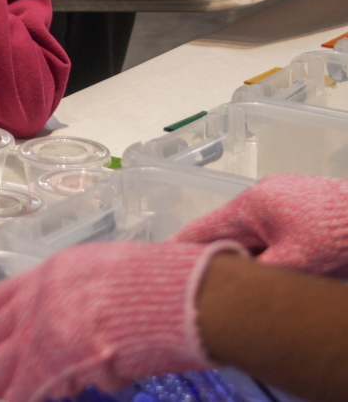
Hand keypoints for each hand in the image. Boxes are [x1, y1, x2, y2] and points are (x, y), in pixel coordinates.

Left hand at [0, 240, 244, 401]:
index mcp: (50, 274)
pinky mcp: (53, 365)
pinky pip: (26, 390)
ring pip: (4, 366)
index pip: (1, 298)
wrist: (173, 298)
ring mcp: (42, 333)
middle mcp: (38, 301)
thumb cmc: (155, 282)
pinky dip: (17, 399)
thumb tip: (73, 322)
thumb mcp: (105, 271)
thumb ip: (78, 295)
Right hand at [172, 174, 347, 276]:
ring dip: (241, 257)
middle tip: (197, 286)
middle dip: (213, 259)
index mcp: (249, 204)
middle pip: (224, 233)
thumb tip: (228, 291)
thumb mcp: (293, 263)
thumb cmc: (338, 236)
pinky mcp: (301, 207)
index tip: (158, 267)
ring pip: (248, 235)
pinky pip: (268, 232)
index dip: (177, 250)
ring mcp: (281, 198)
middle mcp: (259, 195)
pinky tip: (267, 271)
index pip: (200, 230)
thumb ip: (255, 275)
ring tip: (232, 284)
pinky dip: (261, 251)